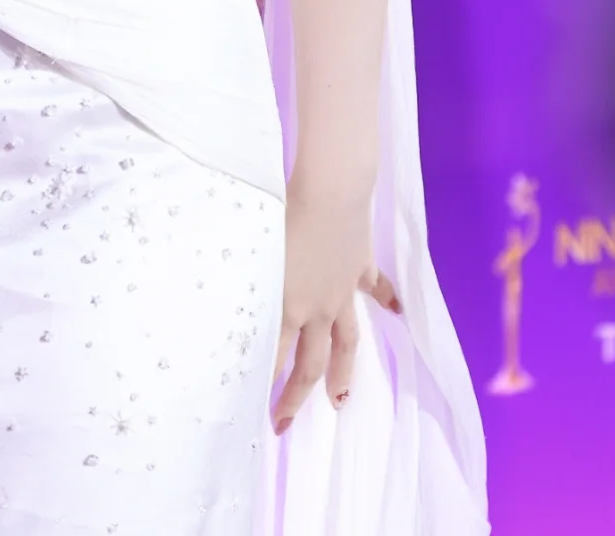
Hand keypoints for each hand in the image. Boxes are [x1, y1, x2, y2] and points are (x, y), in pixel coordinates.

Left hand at [270, 175, 400, 433]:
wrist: (331, 191)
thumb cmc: (285, 212)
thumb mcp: (254, 248)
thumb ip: (246, 280)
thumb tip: (219, 298)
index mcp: (288, 305)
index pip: (276, 357)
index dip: (268, 386)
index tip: (258, 410)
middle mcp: (318, 307)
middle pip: (310, 363)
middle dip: (296, 397)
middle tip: (284, 423)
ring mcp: (343, 290)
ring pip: (346, 342)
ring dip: (343, 372)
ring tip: (341, 398)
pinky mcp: (361, 267)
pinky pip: (376, 288)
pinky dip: (387, 299)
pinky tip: (395, 313)